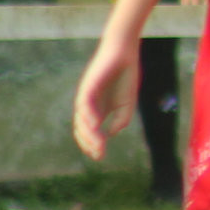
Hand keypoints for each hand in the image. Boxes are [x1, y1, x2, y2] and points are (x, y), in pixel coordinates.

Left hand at [73, 41, 139, 159]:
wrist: (125, 54)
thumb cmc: (126, 76)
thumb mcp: (127, 103)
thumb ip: (121, 120)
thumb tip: (110, 134)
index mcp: (98, 110)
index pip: (89, 132)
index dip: (93, 144)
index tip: (100, 156)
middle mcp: (88, 106)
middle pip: (82, 129)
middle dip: (90, 143)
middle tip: (99, 154)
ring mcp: (86, 97)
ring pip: (82, 120)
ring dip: (89, 134)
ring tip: (99, 145)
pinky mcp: (87, 87)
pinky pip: (84, 104)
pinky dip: (88, 116)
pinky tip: (95, 125)